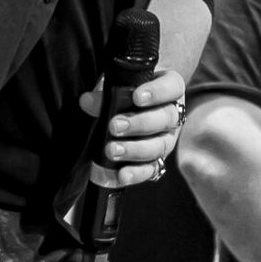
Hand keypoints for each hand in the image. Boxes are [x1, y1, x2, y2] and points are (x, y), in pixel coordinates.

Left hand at [80, 69, 186, 189]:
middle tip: (114, 125)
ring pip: (160, 146)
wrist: (125, 114)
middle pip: (166, 119)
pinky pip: (152, 169)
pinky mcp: (157, 160)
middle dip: (140, 123)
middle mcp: (172, 115)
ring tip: (112, 150)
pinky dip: (136, 172)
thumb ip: (105, 93)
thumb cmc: (125, 93)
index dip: (157, 92)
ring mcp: (167, 139)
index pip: (172, 87)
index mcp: (169, 89)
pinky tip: (122, 174)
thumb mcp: (116, 87)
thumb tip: (87, 102)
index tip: (137, 97)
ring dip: (135, 149)